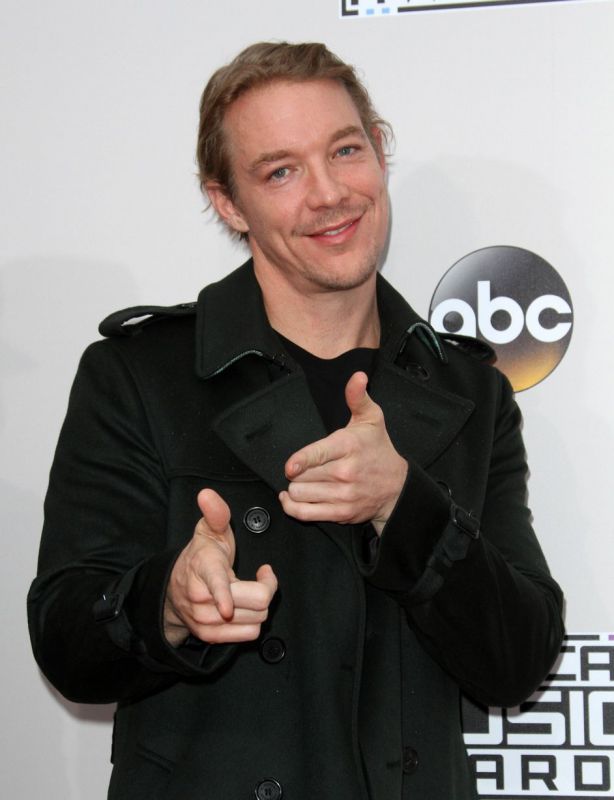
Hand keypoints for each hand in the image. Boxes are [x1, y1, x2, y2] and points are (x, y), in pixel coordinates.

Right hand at [164, 488, 277, 645]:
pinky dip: (253, 622)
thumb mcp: (208, 531)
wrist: (173, 591)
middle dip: (267, 587)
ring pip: (257, 619)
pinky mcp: (210, 637)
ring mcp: (206, 620)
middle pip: (258, 601)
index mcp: (205, 568)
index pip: (216, 584)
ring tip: (249, 590)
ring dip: (259, 605)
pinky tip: (244, 608)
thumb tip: (207, 494)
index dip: (223, 596)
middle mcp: (203, 598)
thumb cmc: (200, 558)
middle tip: (262, 575)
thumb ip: (215, 513)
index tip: (226, 608)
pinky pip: (250, 634)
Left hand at [279, 371, 407, 534]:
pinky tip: (290, 498)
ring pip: (301, 493)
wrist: (397, 488)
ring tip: (300, 481)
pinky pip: (305, 513)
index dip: (300, 462)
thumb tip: (357, 377)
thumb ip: (357, 397)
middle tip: (300, 467)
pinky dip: (292, 507)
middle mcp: (346, 472)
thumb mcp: (372, 418)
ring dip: (295, 488)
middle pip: (303, 475)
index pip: (318, 455)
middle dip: (296, 471)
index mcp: (349, 446)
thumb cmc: (379, 450)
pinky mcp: (340, 513)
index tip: (290, 467)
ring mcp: (343, 495)